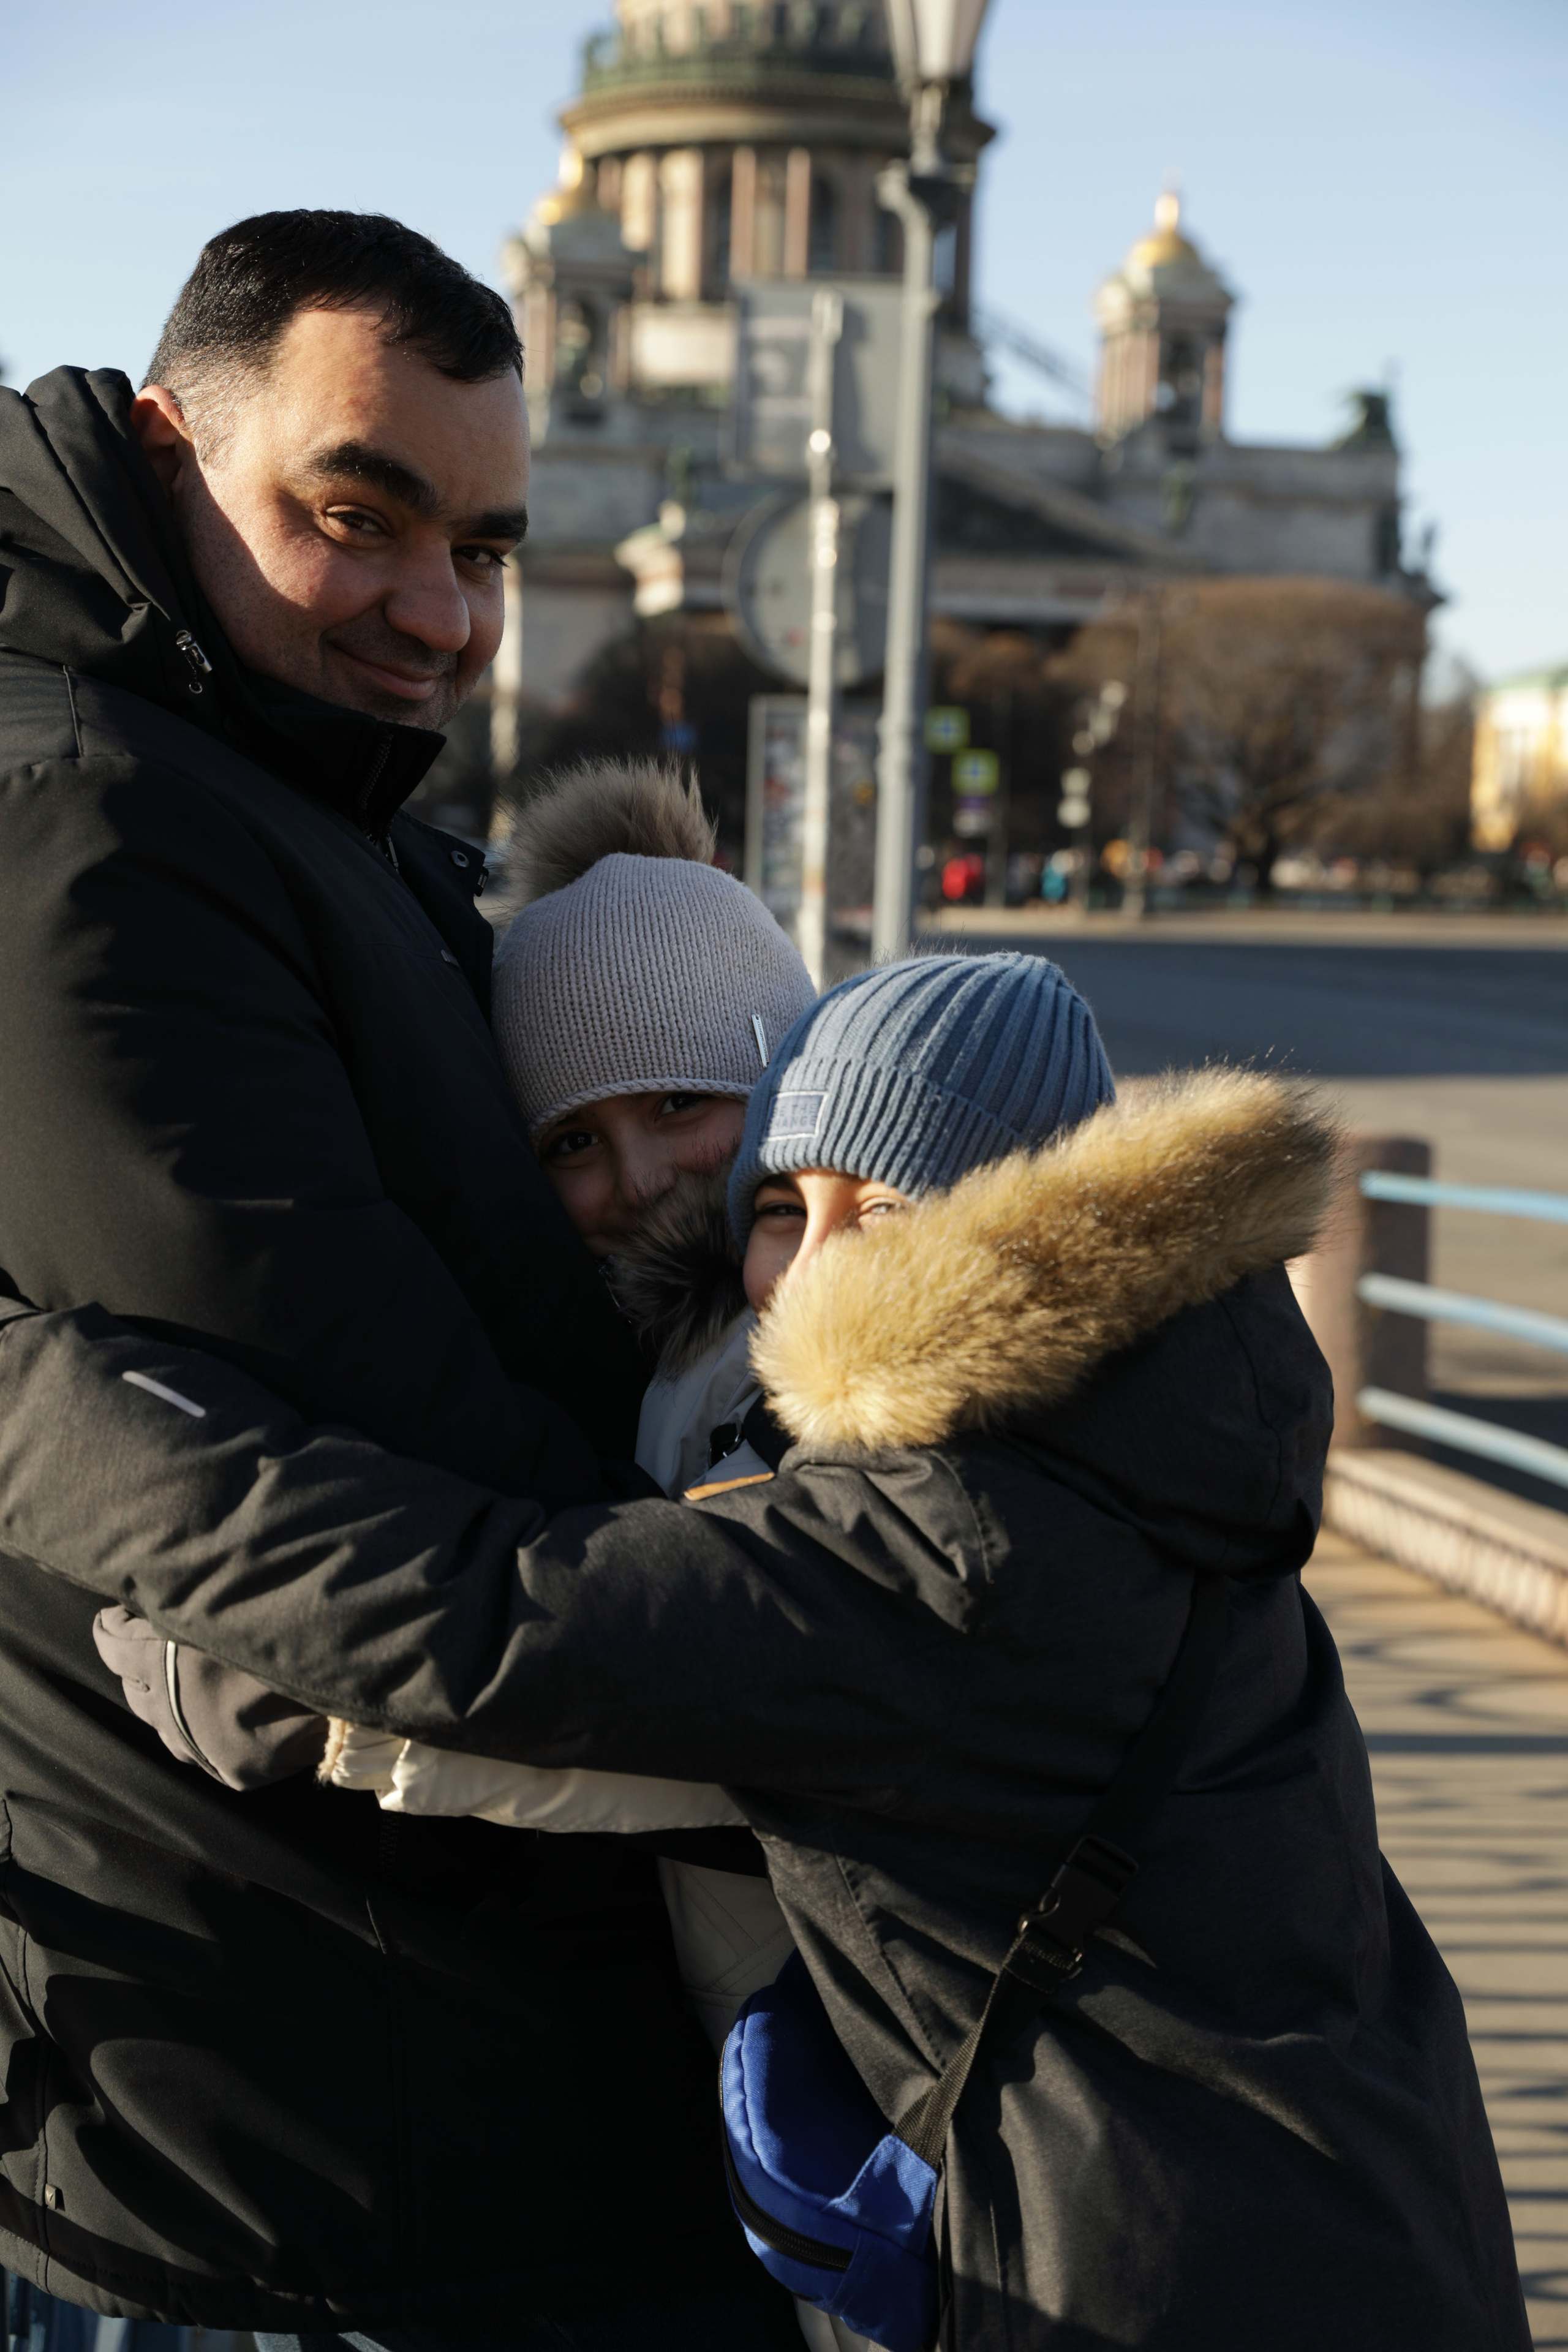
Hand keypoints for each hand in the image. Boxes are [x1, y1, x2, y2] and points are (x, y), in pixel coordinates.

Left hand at [92, 1608, 327, 1788]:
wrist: (362, 1673)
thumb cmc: (300, 1617)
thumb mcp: (240, 1596)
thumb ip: (199, 1600)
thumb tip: (164, 1589)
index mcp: (167, 1654)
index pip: (113, 1644)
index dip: (112, 1627)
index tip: (117, 1616)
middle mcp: (176, 1705)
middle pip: (134, 1689)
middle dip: (139, 1663)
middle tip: (154, 1641)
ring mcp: (203, 1743)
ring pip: (162, 1726)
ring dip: (166, 1701)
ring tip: (186, 1679)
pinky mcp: (233, 1770)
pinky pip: (197, 1751)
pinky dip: (198, 1731)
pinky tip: (214, 1712)